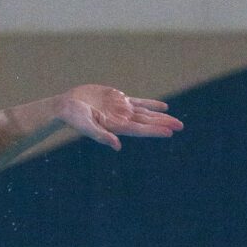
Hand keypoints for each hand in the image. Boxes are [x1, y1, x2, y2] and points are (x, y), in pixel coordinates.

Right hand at [56, 85, 183, 150]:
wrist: (65, 106)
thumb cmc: (73, 118)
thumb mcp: (86, 126)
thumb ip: (101, 136)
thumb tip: (117, 146)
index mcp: (116, 126)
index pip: (140, 129)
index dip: (154, 130)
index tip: (169, 132)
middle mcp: (122, 119)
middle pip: (147, 121)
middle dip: (163, 123)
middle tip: (180, 126)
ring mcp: (121, 109)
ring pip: (145, 113)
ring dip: (160, 116)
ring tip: (175, 120)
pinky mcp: (117, 99)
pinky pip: (139, 102)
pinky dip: (150, 104)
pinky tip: (163, 106)